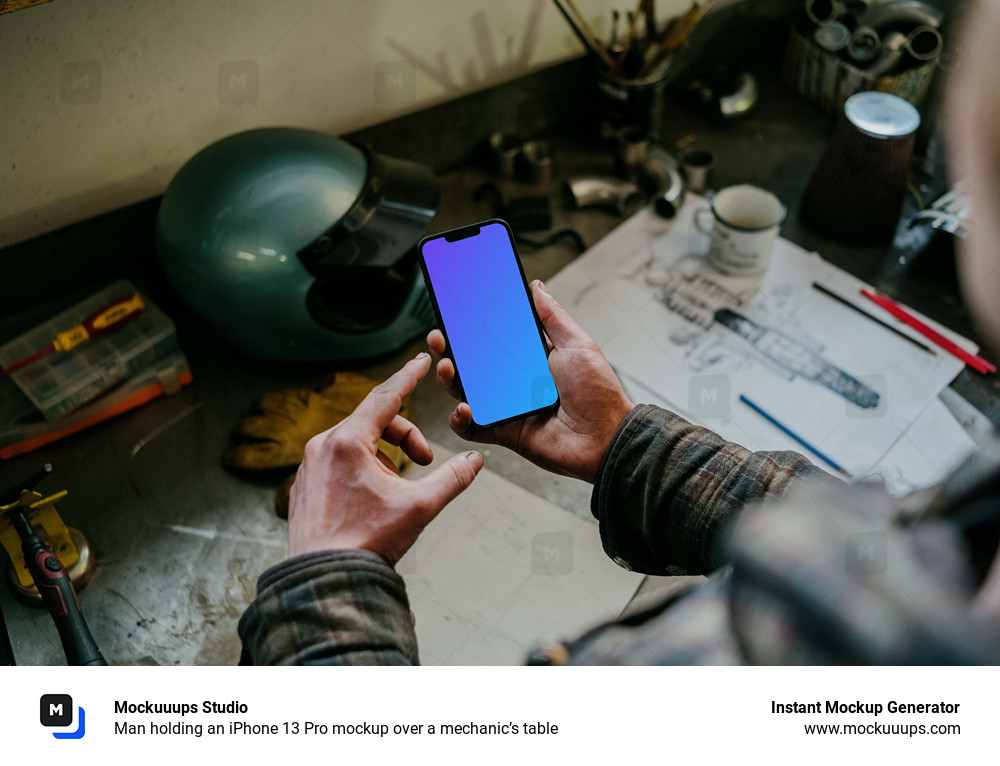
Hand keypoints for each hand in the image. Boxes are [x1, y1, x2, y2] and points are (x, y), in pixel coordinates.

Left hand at [287, 353, 483, 563]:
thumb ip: (452, 478)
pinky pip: (340, 462)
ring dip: (385, 458)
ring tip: (395, 491)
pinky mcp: (305, 484)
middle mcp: (322, 446)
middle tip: (425, 462)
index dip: (409, 376)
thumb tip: (474, 461)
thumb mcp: (419, 507)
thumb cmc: (365, 543)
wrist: (323, 581)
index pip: (385, 396)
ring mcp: (309, 465)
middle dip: (406, 437)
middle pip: (374, 422)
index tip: (422, 360)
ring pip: (358, 444)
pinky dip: (364, 471)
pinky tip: (372, 501)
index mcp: (347, 442)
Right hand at [428, 280, 633, 482]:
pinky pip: (473, 427)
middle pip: (473, 364)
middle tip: (440, 338)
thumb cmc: (597, 392)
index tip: (455, 312)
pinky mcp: (505, 432)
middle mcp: (516, 382)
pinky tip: (463, 408)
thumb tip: (536, 286)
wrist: (605, 438)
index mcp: (532, 358)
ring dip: (450, 380)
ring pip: (467, 392)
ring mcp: (508, 408)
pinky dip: (461, 419)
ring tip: (447, 368)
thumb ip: (552, 316)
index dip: (473, 326)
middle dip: (451, 350)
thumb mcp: (577, 344)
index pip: (494, 338)